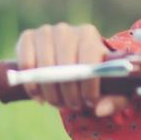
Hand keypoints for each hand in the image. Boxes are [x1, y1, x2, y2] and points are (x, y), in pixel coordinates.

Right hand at [13, 22, 129, 117]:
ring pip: (44, 68)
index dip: (88, 86)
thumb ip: (114, 100)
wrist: (69, 60)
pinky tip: (40, 96)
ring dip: (50, 93)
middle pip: (64, 66)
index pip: (88, 60)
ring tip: (58, 103)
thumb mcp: (112, 88)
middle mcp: (66, 30)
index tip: (90, 102)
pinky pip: (26, 64)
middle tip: (72, 106)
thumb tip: (98, 109)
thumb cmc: (93, 74)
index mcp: (89, 35)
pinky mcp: (27, 38)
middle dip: (69, 93)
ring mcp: (45, 32)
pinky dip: (31, 85)